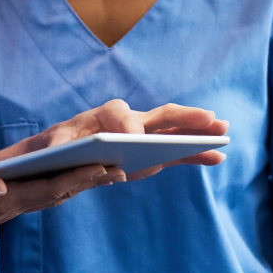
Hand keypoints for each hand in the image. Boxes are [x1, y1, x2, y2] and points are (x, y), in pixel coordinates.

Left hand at [0, 99, 228, 180]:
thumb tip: (64, 152)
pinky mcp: (152, 152)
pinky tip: (218, 157)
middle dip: (184, 117)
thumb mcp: (47, 147)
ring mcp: (145, 135)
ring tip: (224, 133)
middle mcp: (128, 120)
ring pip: (175, 131)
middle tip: (209, 118)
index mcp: (103, 116)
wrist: (62, 154)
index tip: (136, 138)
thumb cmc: (55, 148)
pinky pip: (178, 151)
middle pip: (159, 115)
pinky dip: (197, 153)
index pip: (121, 116)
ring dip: (200, 132)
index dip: (130, 127)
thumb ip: (55, 147)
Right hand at [0, 161, 119, 260]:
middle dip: (90, 180)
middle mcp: (11, 207)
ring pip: (52, 194)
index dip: (77, 179)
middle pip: (58, 192)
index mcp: (2, 204)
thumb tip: (0, 184)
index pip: (48, 190)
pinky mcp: (1, 206)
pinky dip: (59, 185)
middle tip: (124, 168)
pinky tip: (71, 179)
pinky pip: (38, 194)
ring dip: (79, 184)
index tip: (104, 168)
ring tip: (109, 171)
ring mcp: (7, 208)